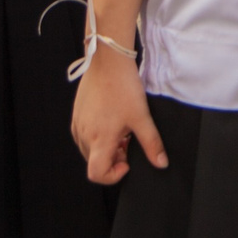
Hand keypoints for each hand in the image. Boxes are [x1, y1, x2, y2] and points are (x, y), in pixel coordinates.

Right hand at [71, 43, 163, 185]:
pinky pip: (84, 136)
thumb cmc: (122, 86)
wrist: (107, 61)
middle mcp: (84, 135)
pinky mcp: (77, 115)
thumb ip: (152, 144)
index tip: (126, 162)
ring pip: (90, 150)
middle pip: (95, 162)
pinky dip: (98, 136)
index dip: (112, 175)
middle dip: (113, 158)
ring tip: (121, 129)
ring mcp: (78, 124)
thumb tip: (161, 162)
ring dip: (106, 147)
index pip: (96, 174)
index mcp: (98, 139)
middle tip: (128, 141)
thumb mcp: (142, 117)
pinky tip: (112, 120)